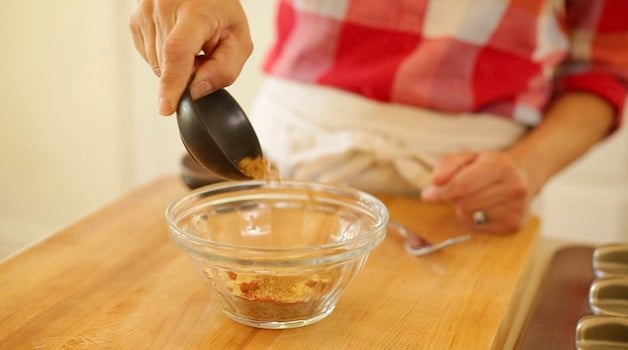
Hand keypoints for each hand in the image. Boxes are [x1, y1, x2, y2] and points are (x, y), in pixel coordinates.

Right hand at [129, 0, 252, 114]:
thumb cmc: (220, 8)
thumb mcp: (238, 38)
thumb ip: (225, 69)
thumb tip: (197, 91)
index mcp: (194, 11)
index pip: (177, 51)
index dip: (172, 83)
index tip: (167, 107)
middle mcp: (163, 8)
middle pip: (168, 65)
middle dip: (186, 74)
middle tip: (203, 56)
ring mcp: (145, 12)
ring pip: (156, 64)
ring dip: (175, 66)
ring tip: (191, 44)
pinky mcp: (135, 20)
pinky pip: (148, 56)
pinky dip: (164, 57)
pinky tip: (177, 41)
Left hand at [421, 152, 533, 232]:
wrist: (523, 175)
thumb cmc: (488, 166)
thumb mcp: (467, 157)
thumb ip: (446, 165)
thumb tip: (435, 182)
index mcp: (500, 166)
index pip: (465, 184)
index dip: (443, 191)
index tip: (426, 196)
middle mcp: (513, 187)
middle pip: (465, 203)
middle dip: (456, 198)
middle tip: (462, 190)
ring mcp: (517, 208)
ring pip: (471, 216)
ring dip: (465, 209)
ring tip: (476, 197)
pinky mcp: (515, 224)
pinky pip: (479, 228)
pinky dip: (475, 219)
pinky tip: (485, 208)